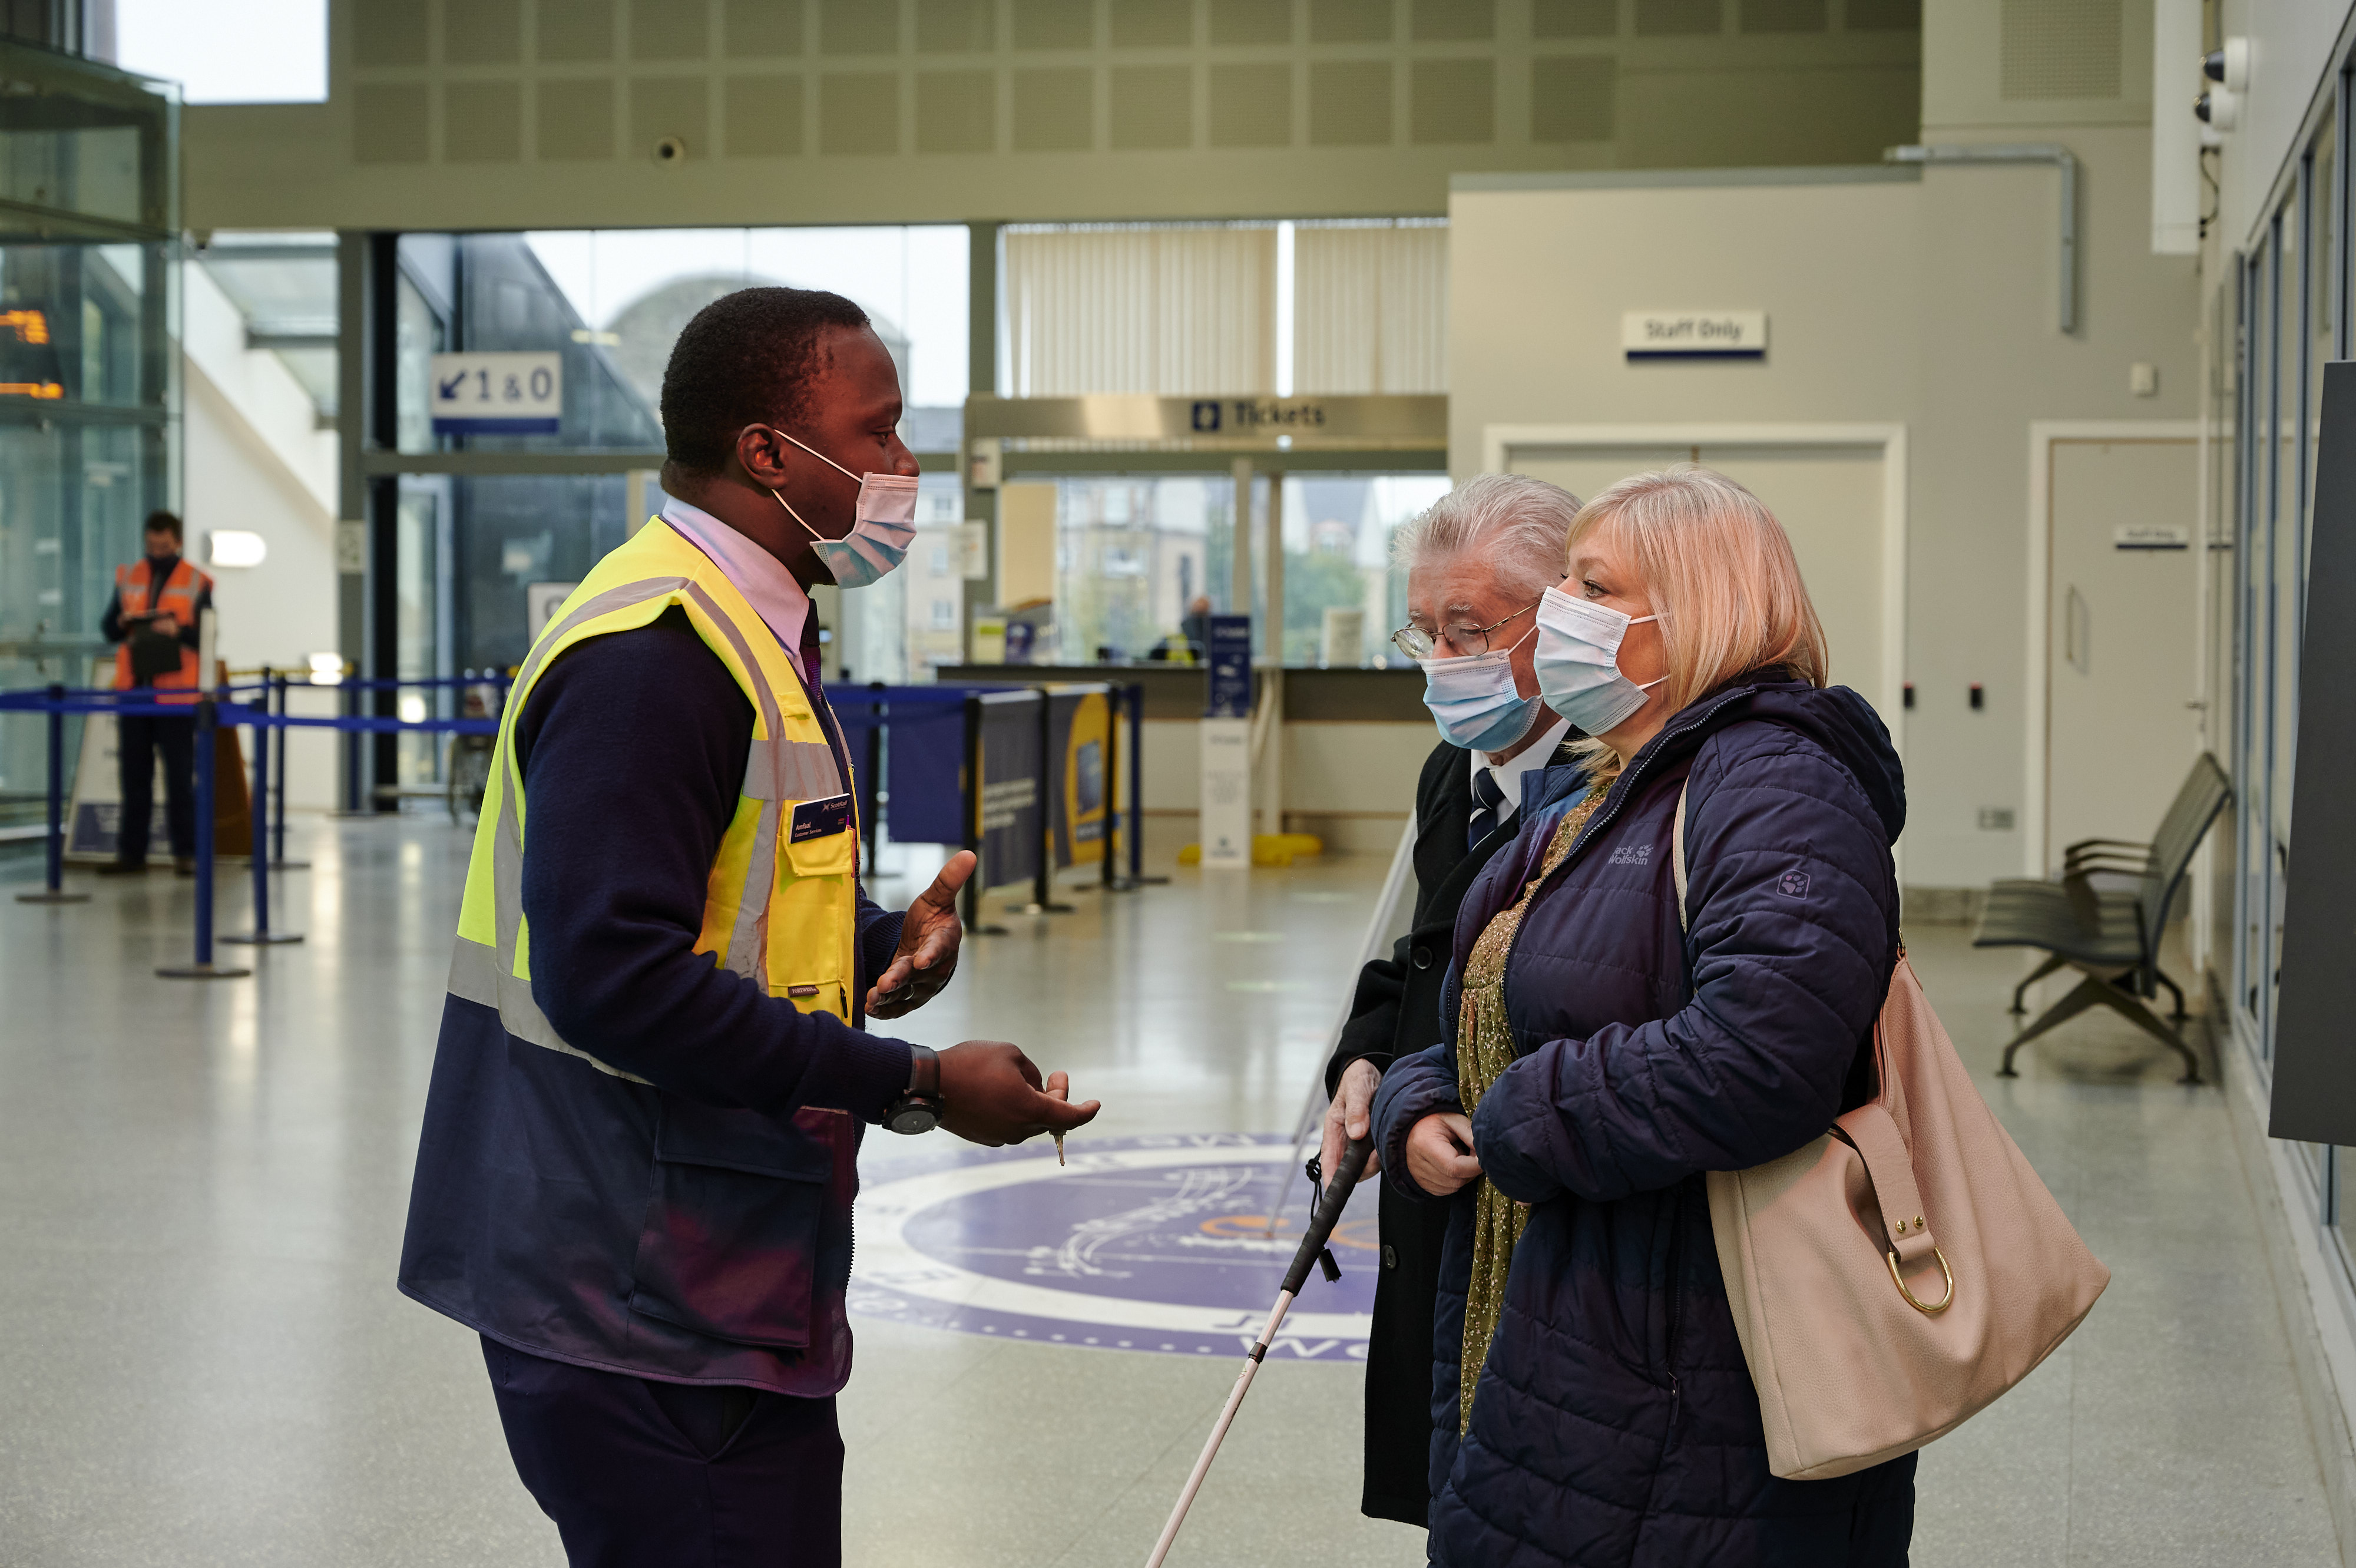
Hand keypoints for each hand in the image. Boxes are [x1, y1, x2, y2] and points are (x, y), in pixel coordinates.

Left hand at [866, 851, 974, 1017]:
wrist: (925, 945)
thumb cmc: (932, 920)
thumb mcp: (937, 898)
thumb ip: (949, 880)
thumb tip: (969, 854)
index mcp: (944, 941)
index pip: (939, 948)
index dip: (931, 955)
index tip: (921, 960)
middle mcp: (935, 968)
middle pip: (917, 975)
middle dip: (901, 980)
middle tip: (886, 983)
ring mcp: (922, 986)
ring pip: (906, 993)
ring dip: (888, 996)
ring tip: (872, 998)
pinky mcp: (909, 997)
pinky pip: (899, 1006)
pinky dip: (885, 1009)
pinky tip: (871, 1008)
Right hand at [936, 1040, 1099, 1146]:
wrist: (927, 1084)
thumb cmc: (970, 1064)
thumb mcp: (1010, 1054)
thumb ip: (1032, 1073)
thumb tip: (1035, 1088)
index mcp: (1029, 1109)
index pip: (1070, 1117)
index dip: (1087, 1111)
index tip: (1096, 1104)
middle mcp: (1018, 1129)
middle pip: (1051, 1118)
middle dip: (1058, 1095)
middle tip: (1056, 1073)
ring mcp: (999, 1137)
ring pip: (1029, 1121)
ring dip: (1034, 1102)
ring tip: (1022, 1078)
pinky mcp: (983, 1138)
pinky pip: (1009, 1125)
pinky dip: (1014, 1110)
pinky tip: (1002, 1091)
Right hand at [1318, 1058, 1383, 1182]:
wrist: (1370, 1072)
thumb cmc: (1358, 1078)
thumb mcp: (1356, 1089)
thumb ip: (1355, 1109)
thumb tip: (1356, 1133)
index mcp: (1334, 1127)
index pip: (1328, 1157)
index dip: (1330, 1175)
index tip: (1335, 1188)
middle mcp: (1344, 1138)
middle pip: (1347, 1167)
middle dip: (1361, 1169)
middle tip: (1376, 1156)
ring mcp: (1357, 1141)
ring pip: (1363, 1164)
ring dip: (1374, 1161)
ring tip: (1384, 1144)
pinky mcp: (1371, 1141)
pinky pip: (1376, 1156)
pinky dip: (1383, 1154)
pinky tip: (1390, 1142)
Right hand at [1405, 1112, 1481, 1196]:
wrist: (1411, 1128)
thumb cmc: (1434, 1122)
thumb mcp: (1453, 1119)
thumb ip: (1470, 1134)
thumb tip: (1485, 1153)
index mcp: (1425, 1145)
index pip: (1455, 1167)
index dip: (1474, 1164)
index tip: (1482, 1154)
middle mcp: (1417, 1165)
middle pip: (1456, 1180)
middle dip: (1469, 1169)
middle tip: (1469, 1152)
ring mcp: (1418, 1178)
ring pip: (1453, 1187)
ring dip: (1462, 1175)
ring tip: (1456, 1156)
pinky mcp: (1422, 1185)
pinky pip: (1446, 1191)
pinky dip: (1454, 1180)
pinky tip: (1449, 1165)